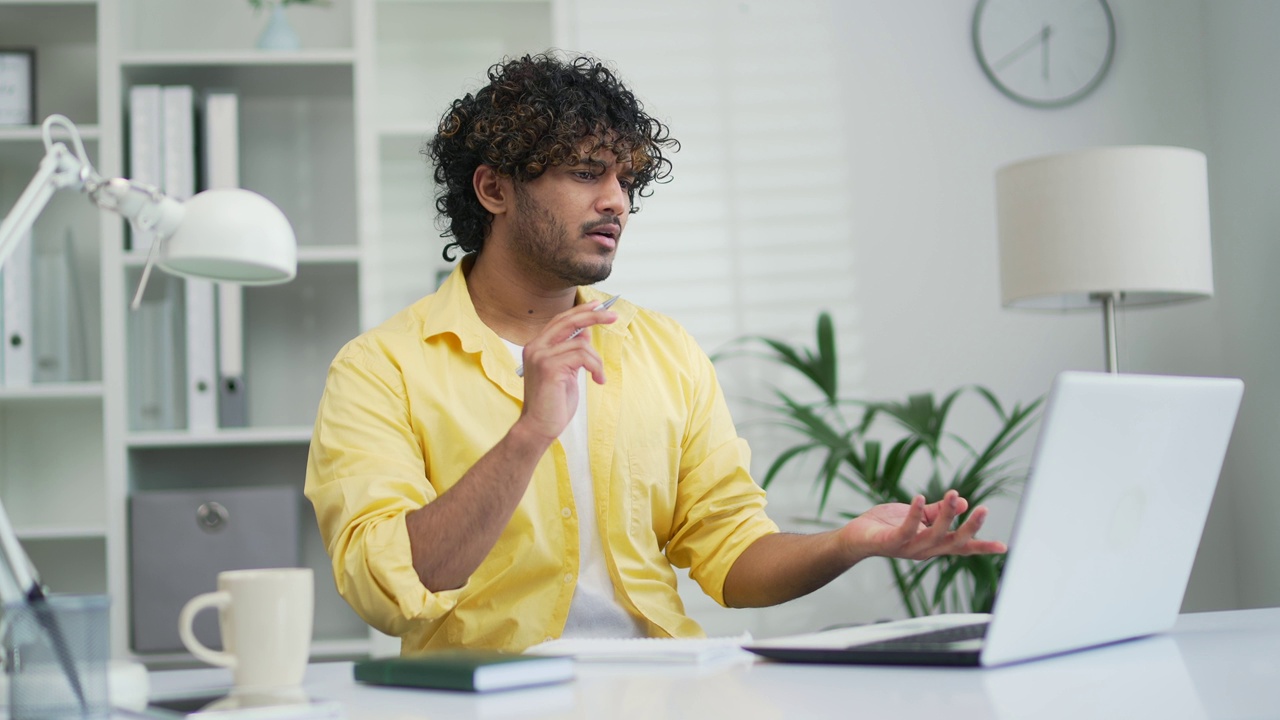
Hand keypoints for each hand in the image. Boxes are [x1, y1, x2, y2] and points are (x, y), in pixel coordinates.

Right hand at [516, 300, 616, 441]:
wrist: (538, 427)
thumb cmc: (553, 403)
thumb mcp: (566, 371)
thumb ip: (572, 351)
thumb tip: (586, 333)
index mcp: (537, 346)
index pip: (560, 320)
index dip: (580, 311)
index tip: (599, 306)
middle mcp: (535, 347)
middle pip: (568, 321)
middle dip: (593, 316)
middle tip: (613, 316)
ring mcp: (540, 356)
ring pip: (581, 344)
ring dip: (596, 361)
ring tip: (599, 376)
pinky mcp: (549, 367)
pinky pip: (582, 356)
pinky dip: (595, 367)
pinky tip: (597, 380)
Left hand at [837, 490, 1006, 561]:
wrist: (856, 537)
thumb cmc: (888, 526)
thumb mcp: (919, 516)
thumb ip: (939, 511)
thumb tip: (963, 501)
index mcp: (934, 544)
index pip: (962, 547)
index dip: (982, 547)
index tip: (1004, 547)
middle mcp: (925, 550)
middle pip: (954, 543)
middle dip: (970, 527)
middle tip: (983, 509)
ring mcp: (908, 548)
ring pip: (934, 535)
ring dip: (947, 514)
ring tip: (955, 495)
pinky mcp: (891, 542)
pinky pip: (906, 529)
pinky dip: (915, 514)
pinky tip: (921, 497)